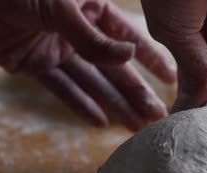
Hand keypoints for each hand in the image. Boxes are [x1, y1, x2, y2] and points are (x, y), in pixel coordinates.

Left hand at [0, 0, 175, 130]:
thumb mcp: (60, 7)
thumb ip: (93, 37)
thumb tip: (128, 57)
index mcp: (91, 8)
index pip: (128, 37)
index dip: (151, 58)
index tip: (171, 77)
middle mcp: (78, 31)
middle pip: (113, 67)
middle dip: (136, 92)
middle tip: (157, 116)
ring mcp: (57, 48)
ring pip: (92, 82)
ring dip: (114, 104)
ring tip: (136, 126)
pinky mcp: (35, 64)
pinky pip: (62, 88)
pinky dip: (79, 105)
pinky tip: (99, 123)